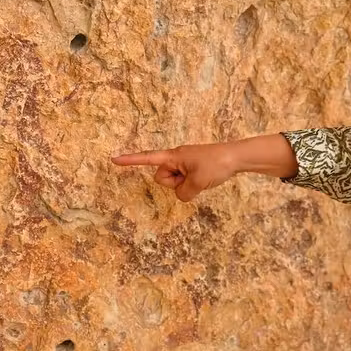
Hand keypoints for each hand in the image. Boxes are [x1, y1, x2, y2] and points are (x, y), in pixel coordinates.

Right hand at [111, 143, 238, 201]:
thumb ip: (183, 192)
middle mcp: (176, 158)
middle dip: (173, 183)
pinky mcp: (193, 168)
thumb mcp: (198, 182)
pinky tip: (205, 179)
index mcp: (173, 156)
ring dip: (184, 185)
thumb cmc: (216, 164)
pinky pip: (184, 181)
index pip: (147, 158)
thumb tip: (182, 194)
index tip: (113, 160)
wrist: (236, 157)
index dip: (130, 161)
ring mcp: (184, 163)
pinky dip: (192, 185)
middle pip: (162, 178)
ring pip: (174, 183)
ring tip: (201, 178)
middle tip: (192, 178)